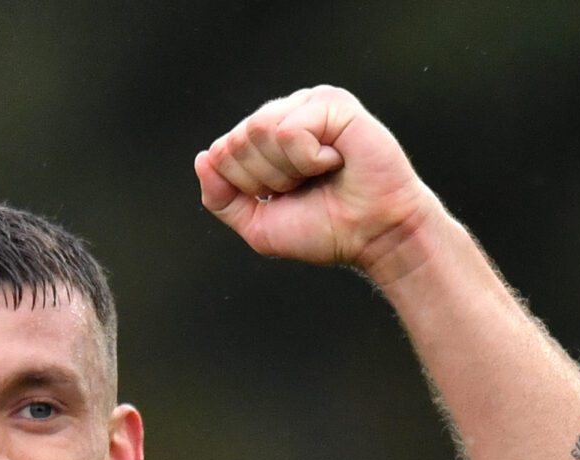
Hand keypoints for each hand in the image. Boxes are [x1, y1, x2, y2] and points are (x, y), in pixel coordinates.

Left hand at [195, 85, 437, 272]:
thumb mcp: (258, 225)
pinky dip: (308, 160)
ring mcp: (310, 103)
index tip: (283, 197)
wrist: (375, 236)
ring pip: (260, 129)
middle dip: (265, 178)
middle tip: (304, 187)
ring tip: (320, 173)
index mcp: (268, 138)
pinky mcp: (333, 103)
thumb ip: (222, 198)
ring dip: (286, 169)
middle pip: (238, 140)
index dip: (245, 186)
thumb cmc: (327, 229)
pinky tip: (336, 160)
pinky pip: (291, 130)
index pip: (223, 151)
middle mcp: (287, 113)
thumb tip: (204, 159)